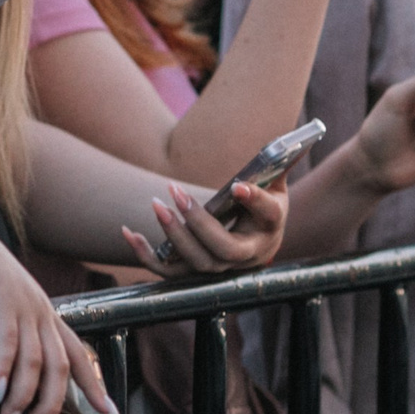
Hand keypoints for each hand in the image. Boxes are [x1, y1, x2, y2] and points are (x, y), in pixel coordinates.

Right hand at [0, 242, 112, 413]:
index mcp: (47, 316)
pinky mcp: (2, 304)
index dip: (94, 385)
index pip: (78, 355)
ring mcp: (24, 309)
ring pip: (35, 362)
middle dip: (50, 405)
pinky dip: (4, 370)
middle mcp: (42, 314)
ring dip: (23, 397)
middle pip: (60, 367)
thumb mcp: (8, 310)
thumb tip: (5, 378)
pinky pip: (8, 344)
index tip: (108, 413)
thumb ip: (14, 338)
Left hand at [121, 178, 287, 276]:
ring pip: (198, 263)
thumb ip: (275, 163)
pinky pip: (170, 272)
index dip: (254, 201)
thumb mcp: (274, 184)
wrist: (258, 238)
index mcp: (270, 226)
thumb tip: (287, 140)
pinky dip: (147, 256)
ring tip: (156, 204)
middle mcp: (249, 254)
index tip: (237, 185)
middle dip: (198, 223)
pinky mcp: (198, 272)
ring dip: (174, 236)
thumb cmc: (263, 204)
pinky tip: (128, 232)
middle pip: (225, 249)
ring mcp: (223, 267)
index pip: (268, 215)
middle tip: (175, 192)